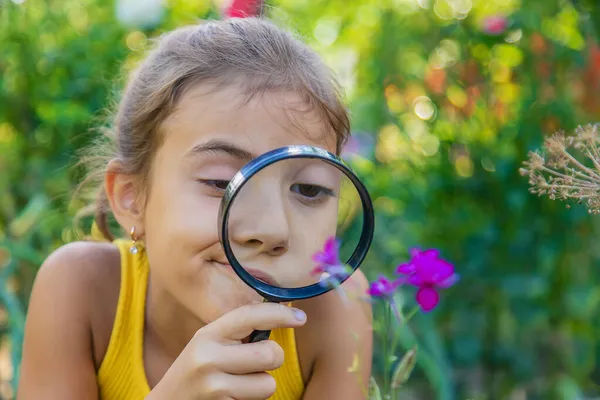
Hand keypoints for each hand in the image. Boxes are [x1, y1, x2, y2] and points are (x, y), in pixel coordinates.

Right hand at [146, 302, 306, 399]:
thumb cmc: (194, 372)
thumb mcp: (206, 345)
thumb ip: (234, 333)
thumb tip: (279, 315)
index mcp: (207, 335)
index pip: (250, 315)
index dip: (280, 314)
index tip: (300, 317)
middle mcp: (208, 359)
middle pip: (270, 353)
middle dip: (271, 360)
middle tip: (254, 363)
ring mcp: (214, 388)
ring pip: (268, 384)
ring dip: (261, 386)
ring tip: (238, 384)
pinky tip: (231, 398)